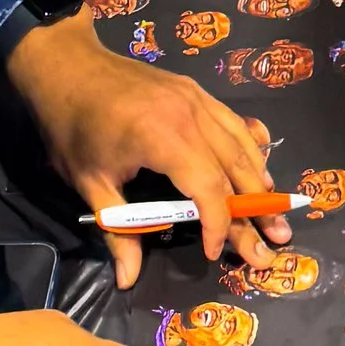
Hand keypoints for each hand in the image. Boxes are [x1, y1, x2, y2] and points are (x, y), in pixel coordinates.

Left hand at [6, 12, 284, 285]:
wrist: (67, 65)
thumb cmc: (72, 127)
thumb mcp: (89, 183)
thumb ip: (118, 231)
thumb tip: (127, 280)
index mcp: (163, 138)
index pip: (207, 187)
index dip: (217, 224)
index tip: (213, 252)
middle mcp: (191, 114)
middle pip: (235, 166)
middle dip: (257, 207)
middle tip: (277, 240)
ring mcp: (197, 98)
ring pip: (242, 142)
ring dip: (260, 178)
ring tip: (276, 209)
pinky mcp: (196, 90)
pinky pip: (233, 120)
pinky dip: (251, 144)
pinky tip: (260, 163)